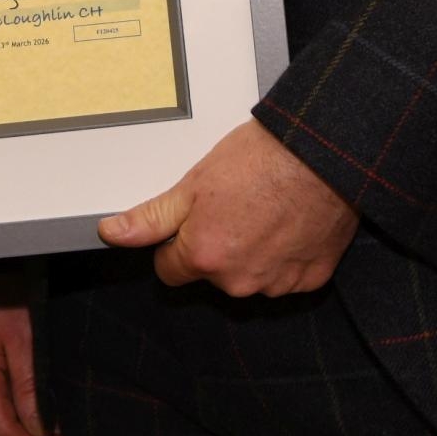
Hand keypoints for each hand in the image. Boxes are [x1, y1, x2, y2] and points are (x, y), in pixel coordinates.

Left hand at [98, 119, 359, 297]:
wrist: (324, 151)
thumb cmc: (263, 159)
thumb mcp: (194, 183)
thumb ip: (151, 218)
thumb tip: (113, 233)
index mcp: (204, 258)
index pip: (169, 270)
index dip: (177, 242)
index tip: (196, 220)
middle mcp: (238, 281)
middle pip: (211, 273)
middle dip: (218, 246)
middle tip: (235, 205)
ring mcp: (277, 283)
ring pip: (249, 275)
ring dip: (253, 252)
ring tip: (266, 209)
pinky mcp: (311, 279)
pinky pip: (287, 275)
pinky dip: (287, 255)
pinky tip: (291, 222)